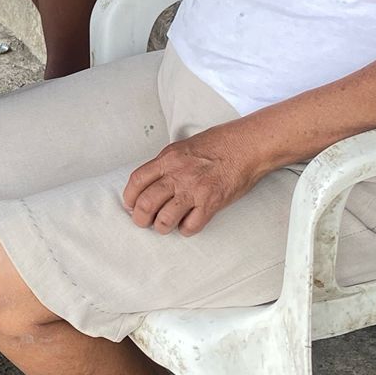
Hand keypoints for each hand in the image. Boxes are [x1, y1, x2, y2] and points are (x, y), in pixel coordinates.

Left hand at [122, 122, 268, 235]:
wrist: (245, 146)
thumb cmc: (218, 144)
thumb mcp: (183, 147)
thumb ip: (167, 164)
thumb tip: (151, 182)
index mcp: (168, 158)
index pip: (137, 180)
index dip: (129, 197)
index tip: (130, 204)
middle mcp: (178, 175)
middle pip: (146, 203)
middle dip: (140, 218)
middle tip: (143, 222)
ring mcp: (194, 190)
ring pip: (165, 219)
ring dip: (162, 227)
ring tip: (164, 226)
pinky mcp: (211, 203)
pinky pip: (190, 226)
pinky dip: (185, 230)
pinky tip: (187, 224)